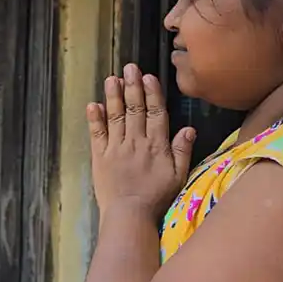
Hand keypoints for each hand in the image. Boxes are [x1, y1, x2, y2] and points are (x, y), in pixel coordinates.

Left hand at [88, 63, 196, 219]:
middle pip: (134, 109)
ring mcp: (116, 148)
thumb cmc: (157, 197)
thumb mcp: (179, 175)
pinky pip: (97, 134)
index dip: (152, 93)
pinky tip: (93, 104)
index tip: (149, 76)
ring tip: (111, 79)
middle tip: (128, 67)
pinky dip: (94, 119)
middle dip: (132, 86)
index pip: (155, 113)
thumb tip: (189, 128)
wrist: (130, 214)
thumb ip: (182, 150)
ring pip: (115, 117)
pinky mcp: (99, 157)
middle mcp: (136, 142)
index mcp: (156, 145)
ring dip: (113, 97)